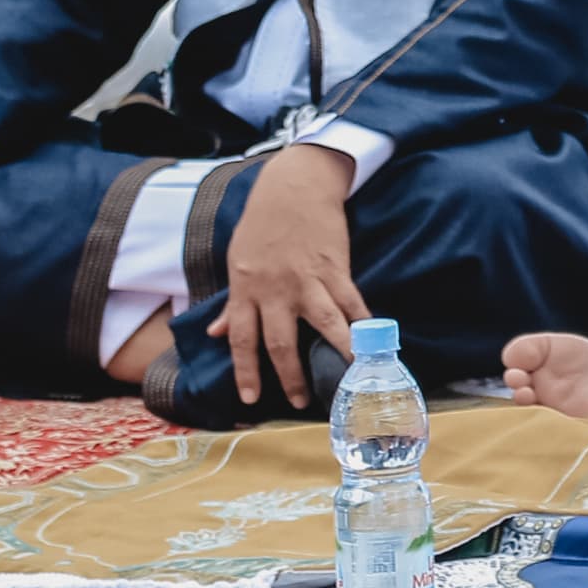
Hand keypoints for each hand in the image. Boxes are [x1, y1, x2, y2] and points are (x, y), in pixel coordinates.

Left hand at [209, 143, 365, 407]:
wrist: (294, 186)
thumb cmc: (262, 223)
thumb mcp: (237, 260)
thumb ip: (231, 302)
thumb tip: (216, 333)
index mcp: (246, 289)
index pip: (241, 339)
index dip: (246, 371)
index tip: (250, 398)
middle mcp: (275, 290)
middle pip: (281, 342)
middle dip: (291, 376)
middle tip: (301, 401)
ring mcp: (307, 280)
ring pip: (323, 326)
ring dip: (337, 354)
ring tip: (348, 377)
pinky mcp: (335, 269)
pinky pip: (351, 302)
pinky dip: (362, 323)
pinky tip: (371, 340)